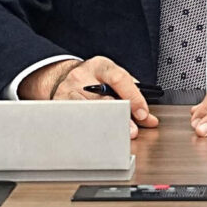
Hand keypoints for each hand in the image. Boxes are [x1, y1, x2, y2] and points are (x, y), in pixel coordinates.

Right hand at [18, 55, 156, 127]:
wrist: (63, 77)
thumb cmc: (94, 78)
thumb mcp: (113, 76)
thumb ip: (133, 93)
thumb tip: (148, 119)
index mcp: (100, 66)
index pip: (119, 79)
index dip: (133, 97)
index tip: (143, 114)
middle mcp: (82, 77)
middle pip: (103, 99)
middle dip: (120, 118)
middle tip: (131, 131)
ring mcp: (67, 91)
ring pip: (88, 112)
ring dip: (104, 128)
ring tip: (115, 138)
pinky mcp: (57, 106)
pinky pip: (74, 122)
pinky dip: (86, 132)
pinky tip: (94, 140)